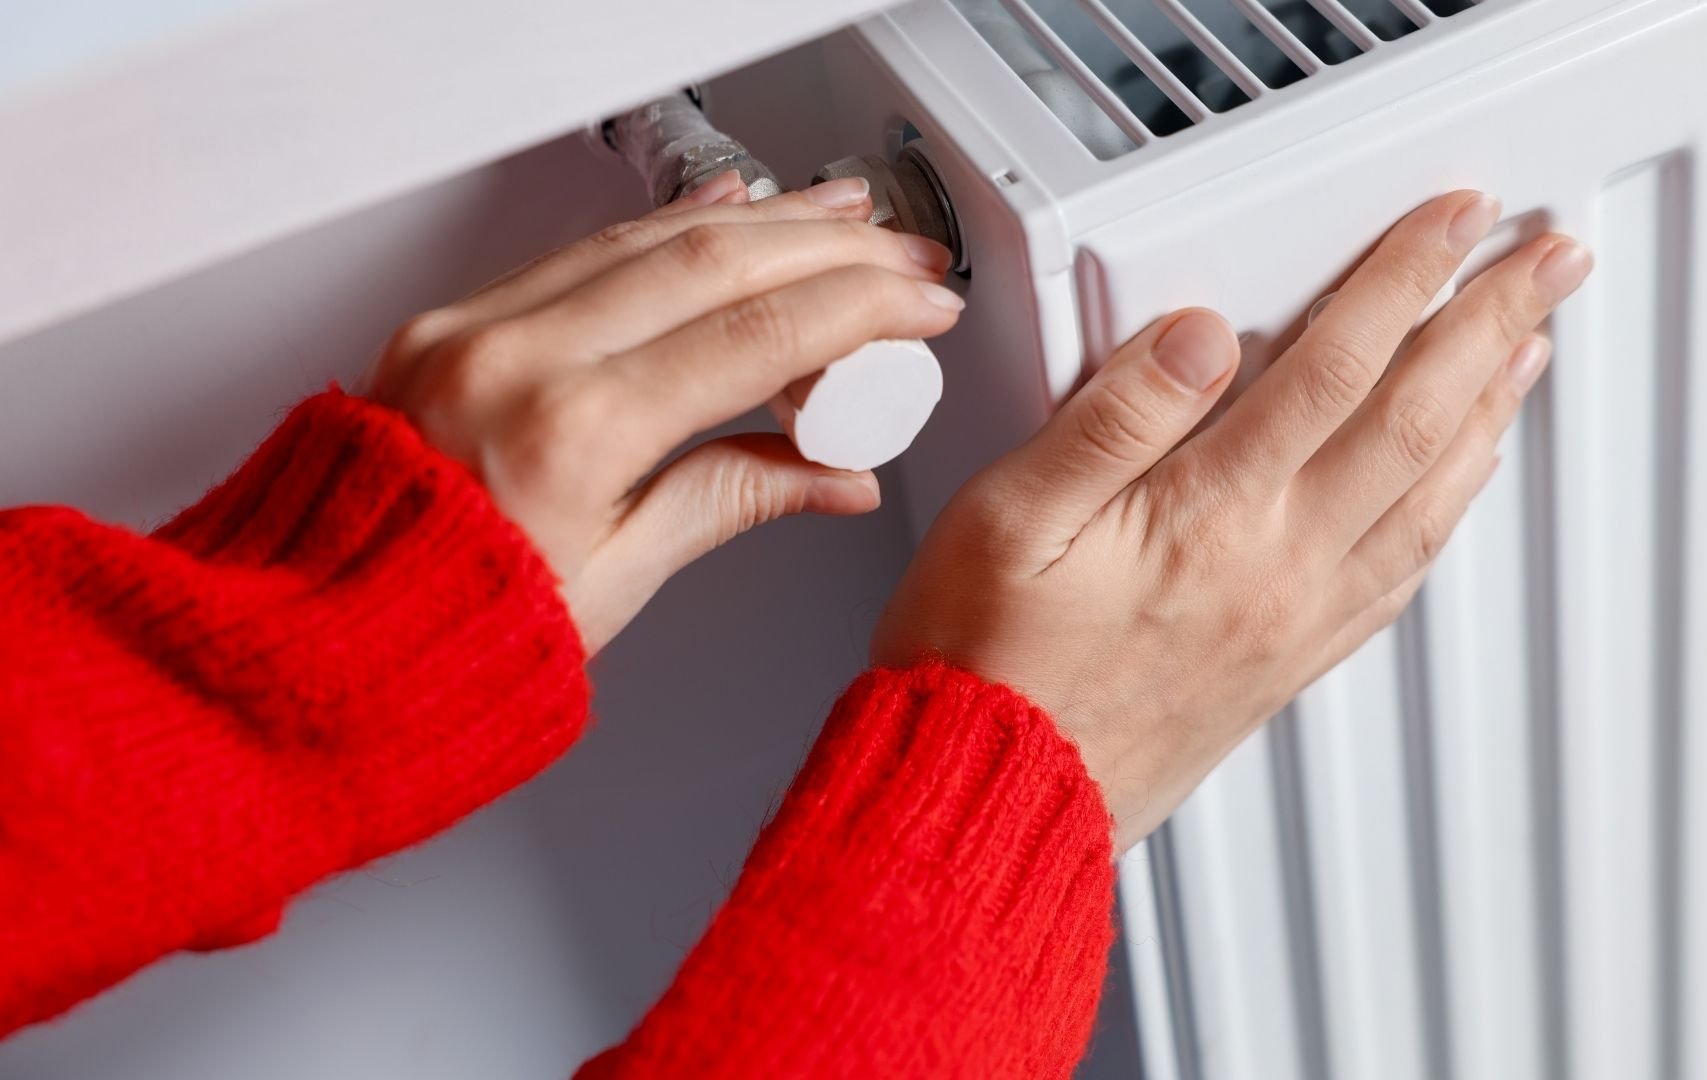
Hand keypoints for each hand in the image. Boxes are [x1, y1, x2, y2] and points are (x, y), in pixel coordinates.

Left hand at [368, 170, 964, 651]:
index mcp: (571, 433)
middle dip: (829, 247)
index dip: (860, 308)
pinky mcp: (448, 319)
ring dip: (758, 220)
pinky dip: (664, 227)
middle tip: (900, 255)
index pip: (754, 335)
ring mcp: (473, 327)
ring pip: (647, 237)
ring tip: (836, 216)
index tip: (918, 306)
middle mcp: (516, 357)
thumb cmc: (446, 637)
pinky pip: (578, 248)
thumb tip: (833, 475)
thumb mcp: (616, 582)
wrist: (311, 642)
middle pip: (712, 262)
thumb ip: (729, 501)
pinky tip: (723, 213)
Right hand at [873, 191, 1591, 848]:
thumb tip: (1197, 336)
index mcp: (1210, 517)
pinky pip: (1402, 575)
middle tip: (1546, 264)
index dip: (1404, 277)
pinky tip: (1459, 486)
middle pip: (1414, 420)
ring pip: (1429, 499)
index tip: (1451, 221)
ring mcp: (1294, 620)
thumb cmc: (987, 664)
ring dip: (1490, 411)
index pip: (1335, 365)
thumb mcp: (1009, 515)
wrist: (997, 795)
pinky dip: (1451, 510)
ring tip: (1527, 351)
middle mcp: (1275, 568)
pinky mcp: (1289, 663)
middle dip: (1490, 325)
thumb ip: (1112, 418)